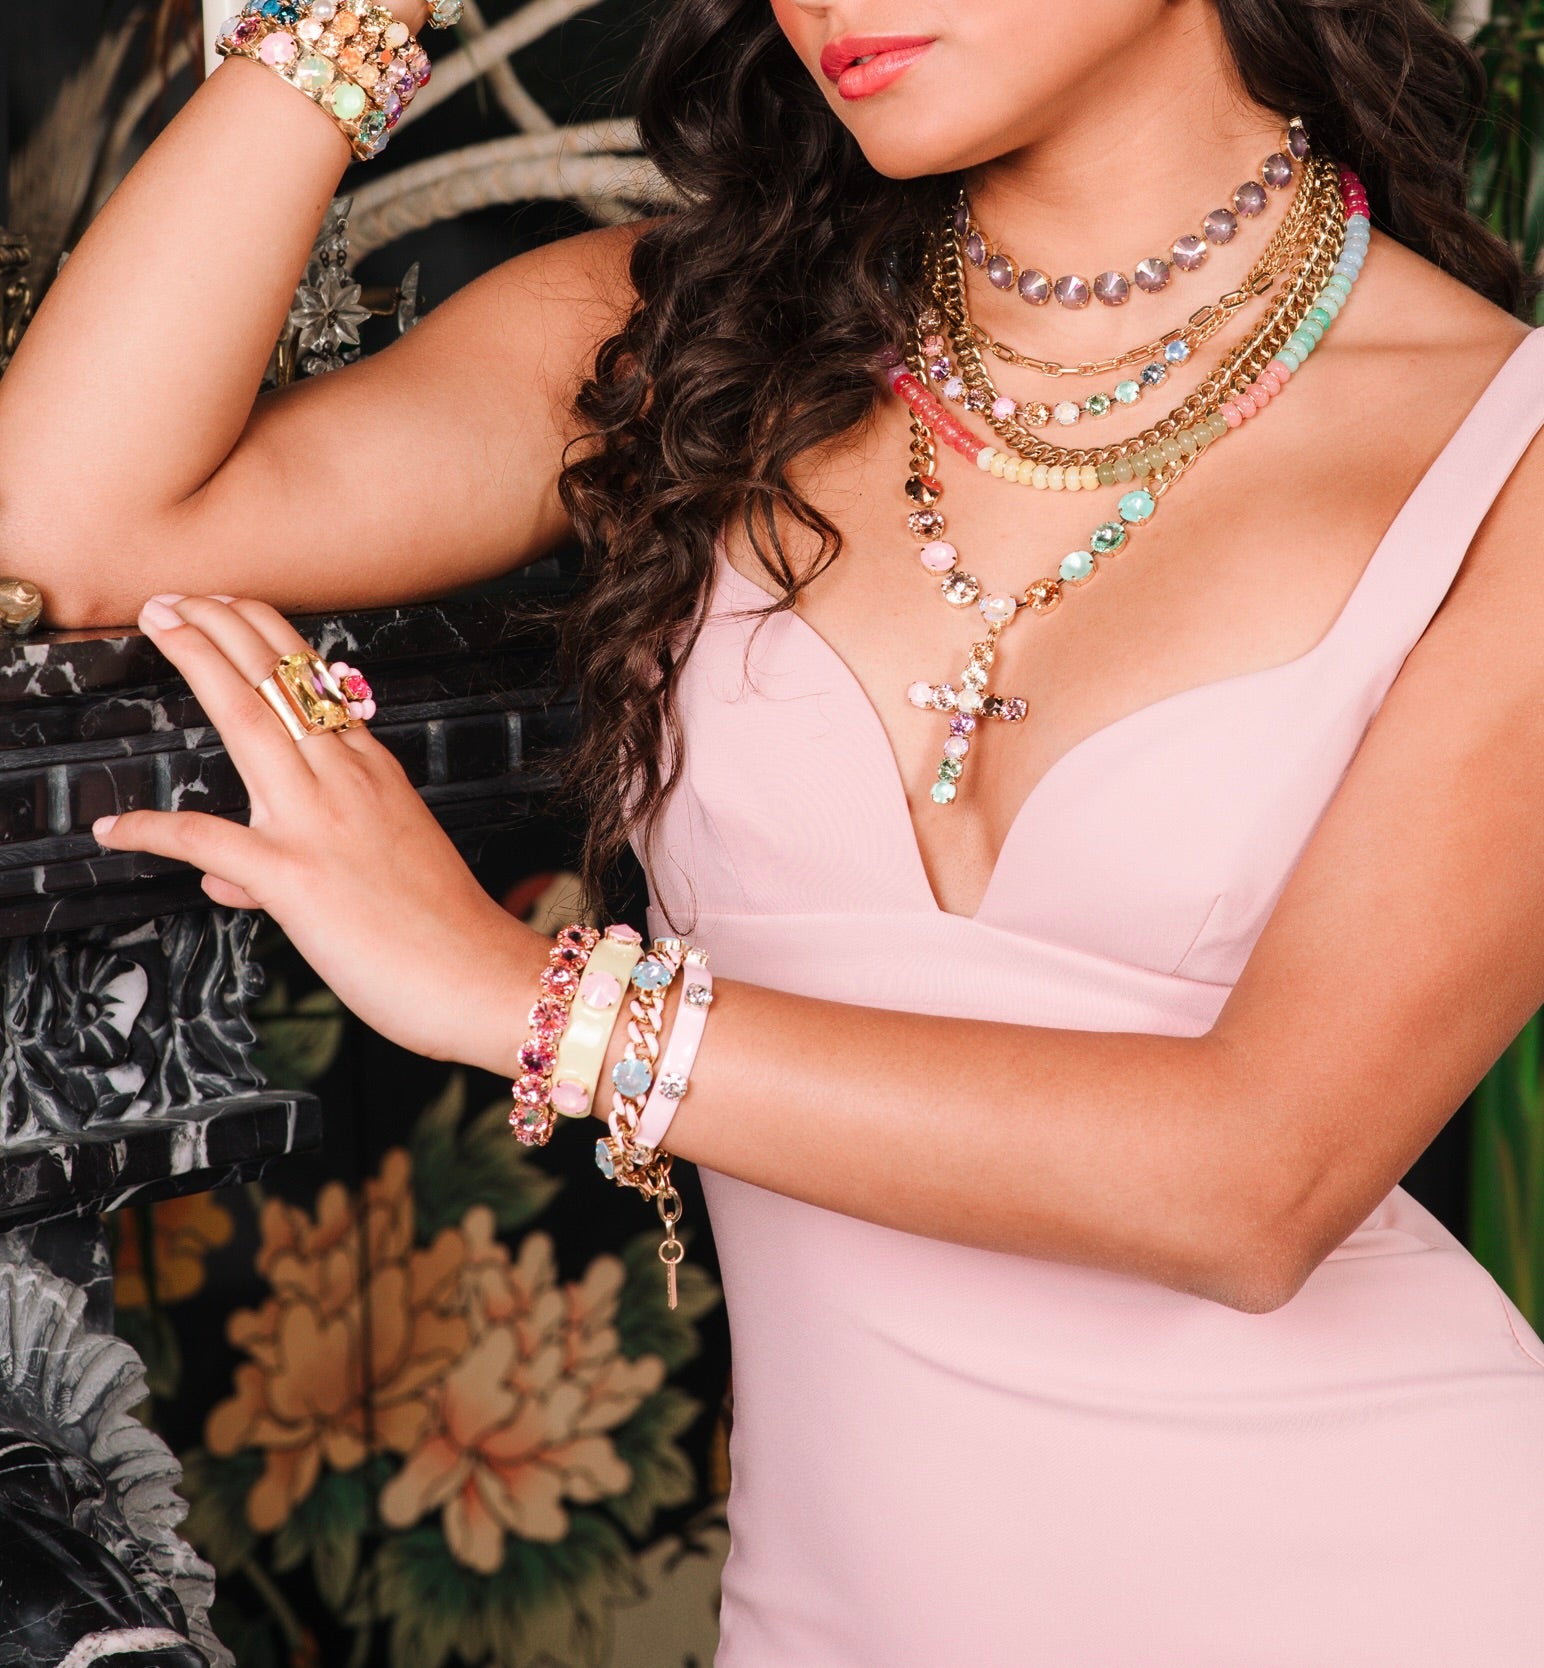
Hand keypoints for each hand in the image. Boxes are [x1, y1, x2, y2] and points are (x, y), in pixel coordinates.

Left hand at [94, 594, 542, 1074]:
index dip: (269, 637)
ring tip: (163, 625)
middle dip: (223, 629)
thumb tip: (224, 880)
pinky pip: (209, 842)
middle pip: (279, 683)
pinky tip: (115, 829)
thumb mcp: (384, 874)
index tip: (233, 607)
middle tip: (178, 597)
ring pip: (249, 722)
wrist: (480, 978)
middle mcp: (350, 783)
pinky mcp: (296, 878)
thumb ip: (298, 863)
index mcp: (378, 775)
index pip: (319, 685)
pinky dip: (154, 832)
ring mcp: (322, 824)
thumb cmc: (445, 933)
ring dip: (201, 666)